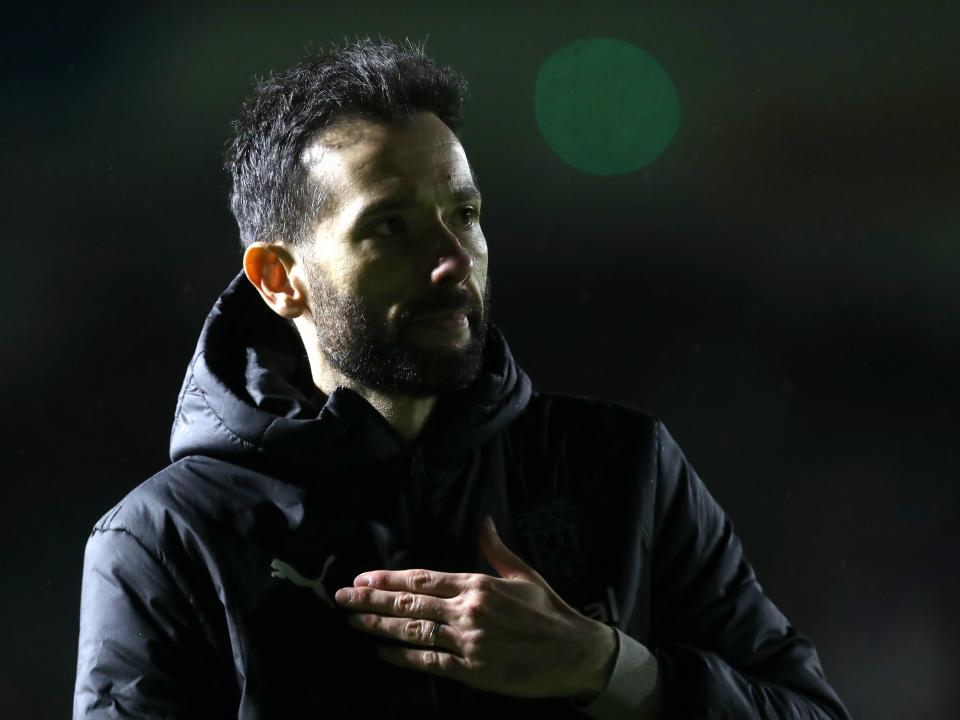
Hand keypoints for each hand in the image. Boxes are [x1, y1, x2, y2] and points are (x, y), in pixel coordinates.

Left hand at [334, 515, 616, 699]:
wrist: (576, 652)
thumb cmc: (550, 611)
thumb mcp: (523, 574)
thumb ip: (495, 549)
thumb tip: (483, 520)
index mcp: (478, 583)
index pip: (422, 579)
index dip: (389, 579)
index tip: (362, 578)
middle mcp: (468, 610)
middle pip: (409, 604)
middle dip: (371, 601)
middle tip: (341, 597)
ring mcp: (469, 641)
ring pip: (413, 632)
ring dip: (378, 627)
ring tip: (352, 621)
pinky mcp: (473, 670)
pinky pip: (430, 662)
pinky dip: (403, 657)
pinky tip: (382, 652)